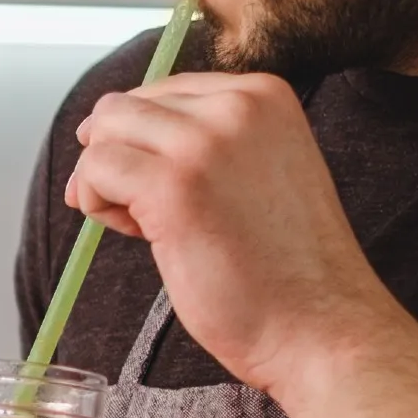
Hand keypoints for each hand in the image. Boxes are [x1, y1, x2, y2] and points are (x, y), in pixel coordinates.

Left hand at [66, 72, 405, 400]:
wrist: (321, 327)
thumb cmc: (286, 269)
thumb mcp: (259, 171)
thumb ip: (206, 143)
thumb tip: (107, 131)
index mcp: (264, 95)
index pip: (166, 91)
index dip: (146, 139)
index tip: (159, 185)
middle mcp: (236, 106)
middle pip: (125, 106)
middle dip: (117, 156)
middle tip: (141, 211)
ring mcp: (203, 142)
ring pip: (104, 131)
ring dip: (104, 180)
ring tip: (144, 225)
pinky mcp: (172, 186)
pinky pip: (95, 169)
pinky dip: (97, 201)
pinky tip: (138, 234)